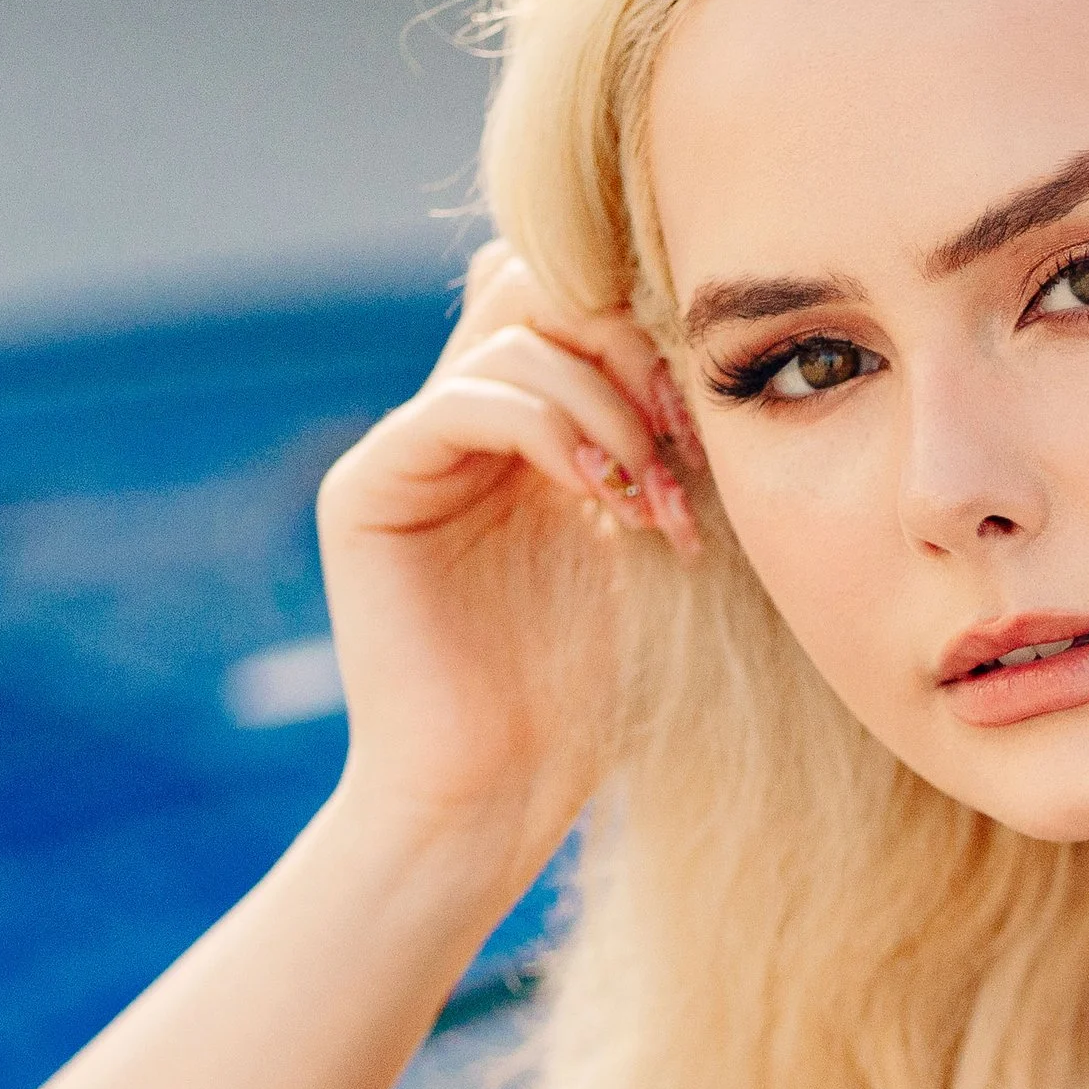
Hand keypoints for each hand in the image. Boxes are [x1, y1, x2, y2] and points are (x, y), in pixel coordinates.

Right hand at [317, 242, 709, 888]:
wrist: (498, 798)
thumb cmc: (588, 698)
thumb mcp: (650, 550)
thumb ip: (662, 453)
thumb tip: (719, 368)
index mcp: (529, 433)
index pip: (576, 306)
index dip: (650, 333)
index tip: (715, 425)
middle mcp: (464, 427)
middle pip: (537, 289)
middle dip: (628, 347)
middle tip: (683, 442)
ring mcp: (411, 453)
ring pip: (512, 338)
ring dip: (606, 407)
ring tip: (652, 501)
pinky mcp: (369, 490)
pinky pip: (458, 403)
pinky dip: (545, 431)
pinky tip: (601, 498)